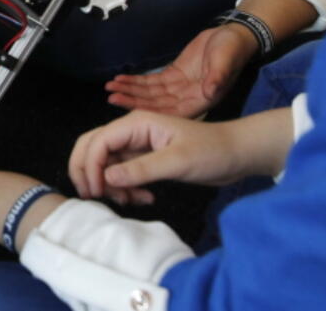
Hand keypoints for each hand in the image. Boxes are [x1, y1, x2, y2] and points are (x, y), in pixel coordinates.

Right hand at [69, 110, 252, 205]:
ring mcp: (136, 146)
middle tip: (95, 197)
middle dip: (88, 172)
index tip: (97, 192)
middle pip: (92, 147)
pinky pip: (122, 174)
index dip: (91, 166)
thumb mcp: (178, 161)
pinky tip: (144, 198)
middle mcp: (131, 131)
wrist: (237, 154)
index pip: (98, 141)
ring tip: (131, 201)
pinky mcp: (145, 159)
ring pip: (106, 164)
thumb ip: (141, 169)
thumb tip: (106, 178)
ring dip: (110, 185)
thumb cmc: (212, 152)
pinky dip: (126, 188)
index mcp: (136, 123)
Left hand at [105, 25, 257, 117]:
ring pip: (150, 94)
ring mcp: (179, 88)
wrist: (232, 36)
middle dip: (133, 100)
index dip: (150, 111)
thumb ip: (217, 77)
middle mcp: (188, 99)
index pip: (172, 112)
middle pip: (156, 105)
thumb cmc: (231, 50)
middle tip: (111, 97)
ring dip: (130, 91)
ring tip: (110, 88)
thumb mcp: (225, 61)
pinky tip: (120, 79)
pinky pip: (151, 82)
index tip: (129, 107)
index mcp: (201, 100)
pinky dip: (136, 81)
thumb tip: (209, 92)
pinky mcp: (173, 77)